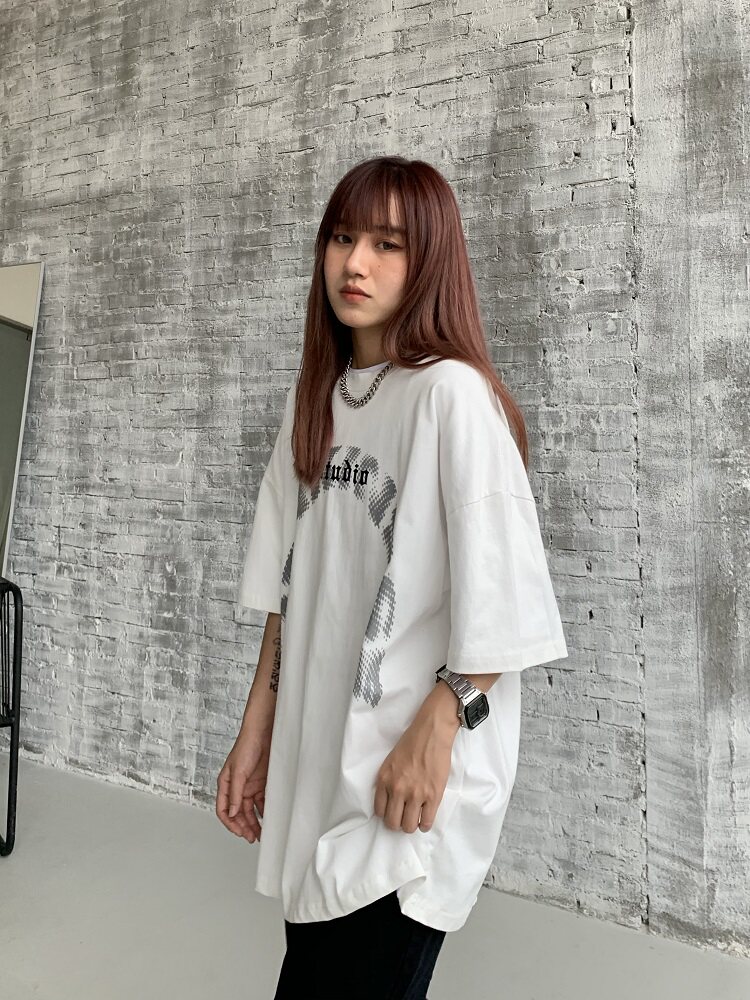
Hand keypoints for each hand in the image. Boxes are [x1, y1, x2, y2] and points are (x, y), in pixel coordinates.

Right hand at [216, 727, 271, 842]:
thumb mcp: (238, 772)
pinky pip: (262, 802)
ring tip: (261, 833)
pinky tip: (269, 818)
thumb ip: (235, 793)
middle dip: (244, 826)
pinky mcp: (262, 784)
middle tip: (252, 837)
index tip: (240, 833)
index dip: (230, 823)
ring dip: (254, 822)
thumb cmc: (247, 746)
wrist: (264, 733)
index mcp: (226, 784)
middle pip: (238, 813)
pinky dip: (264, 811)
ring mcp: (250, 786)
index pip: (223, 810)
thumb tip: (231, 813)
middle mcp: (237, 788)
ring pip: (250, 810)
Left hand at [374, 697, 458, 834]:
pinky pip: (426, 822)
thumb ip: (388, 781)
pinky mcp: (433, 796)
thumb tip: (390, 800)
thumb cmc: (412, 743)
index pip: (379, 811)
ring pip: (408, 826)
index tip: (393, 811)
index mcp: (384, 780)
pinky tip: (425, 818)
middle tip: (404, 817)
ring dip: (411, 825)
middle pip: (392, 823)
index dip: (387, 814)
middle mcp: (397, 789)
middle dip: (398, 823)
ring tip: (415, 818)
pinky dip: (425, 824)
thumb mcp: (390, 762)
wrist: (432, 732)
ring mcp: (415, 794)